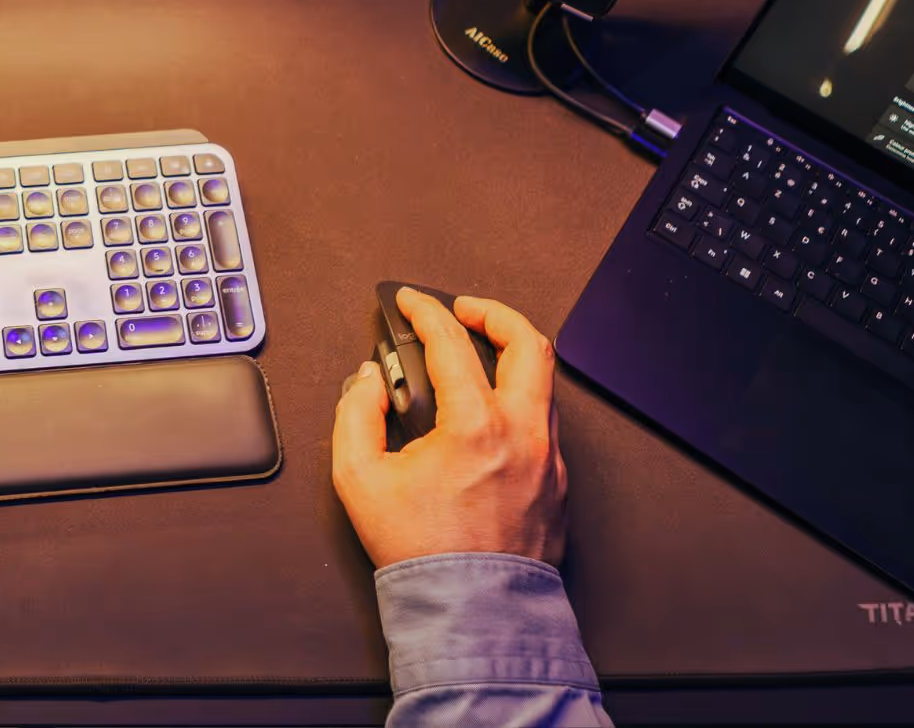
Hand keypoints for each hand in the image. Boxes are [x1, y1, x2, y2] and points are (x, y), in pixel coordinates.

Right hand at [331, 288, 566, 568]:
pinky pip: (546, 423)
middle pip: (528, 343)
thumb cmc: (421, 552)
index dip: (426, 311)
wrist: (470, 609)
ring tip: (479, 359)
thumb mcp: (360, 479)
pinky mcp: (558, 483)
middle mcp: (522, 433)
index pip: (451, 342)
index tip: (412, 303)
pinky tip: (493, 412)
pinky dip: (520, 402)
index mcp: (476, 425)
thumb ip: (356, 416)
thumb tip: (369, 383)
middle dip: (494, 313)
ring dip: (511, 359)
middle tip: (465, 310)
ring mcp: (547, 458)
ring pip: (544, 383)